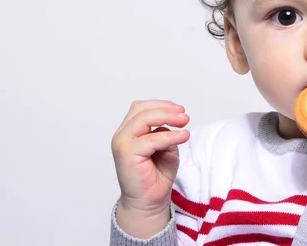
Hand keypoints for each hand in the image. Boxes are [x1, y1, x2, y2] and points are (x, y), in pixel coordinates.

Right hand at [111, 99, 189, 236]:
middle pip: (141, 110)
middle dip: (166, 109)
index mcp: (129, 131)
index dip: (162, 105)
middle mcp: (122, 135)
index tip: (181, 110)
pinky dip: (169, 136)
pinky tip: (183, 136)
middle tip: (185, 116)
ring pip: (143, 119)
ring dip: (167, 117)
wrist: (149, 200)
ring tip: (185, 122)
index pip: (141, 108)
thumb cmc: (157, 174)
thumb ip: (164, 132)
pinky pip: (150, 139)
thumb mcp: (165, 146)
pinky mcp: (126, 154)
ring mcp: (122, 143)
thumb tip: (169, 122)